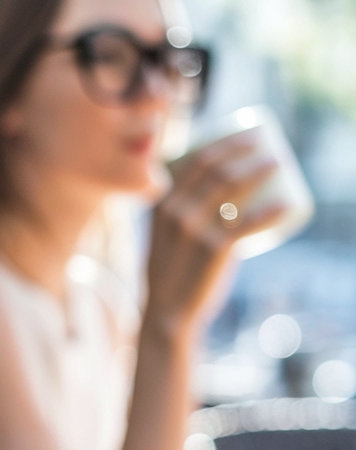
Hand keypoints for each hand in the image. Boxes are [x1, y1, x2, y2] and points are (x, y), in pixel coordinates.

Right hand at [145, 133, 284, 339]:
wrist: (166, 312)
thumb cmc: (170, 274)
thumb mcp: (164, 238)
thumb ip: (180, 218)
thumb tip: (214, 203)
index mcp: (161, 204)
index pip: (194, 160)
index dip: (223, 142)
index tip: (243, 136)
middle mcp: (176, 211)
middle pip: (216, 166)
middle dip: (242, 146)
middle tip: (263, 143)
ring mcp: (195, 229)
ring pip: (232, 186)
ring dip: (259, 168)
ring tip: (277, 162)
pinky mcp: (214, 249)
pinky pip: (248, 223)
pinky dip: (272, 211)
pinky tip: (287, 203)